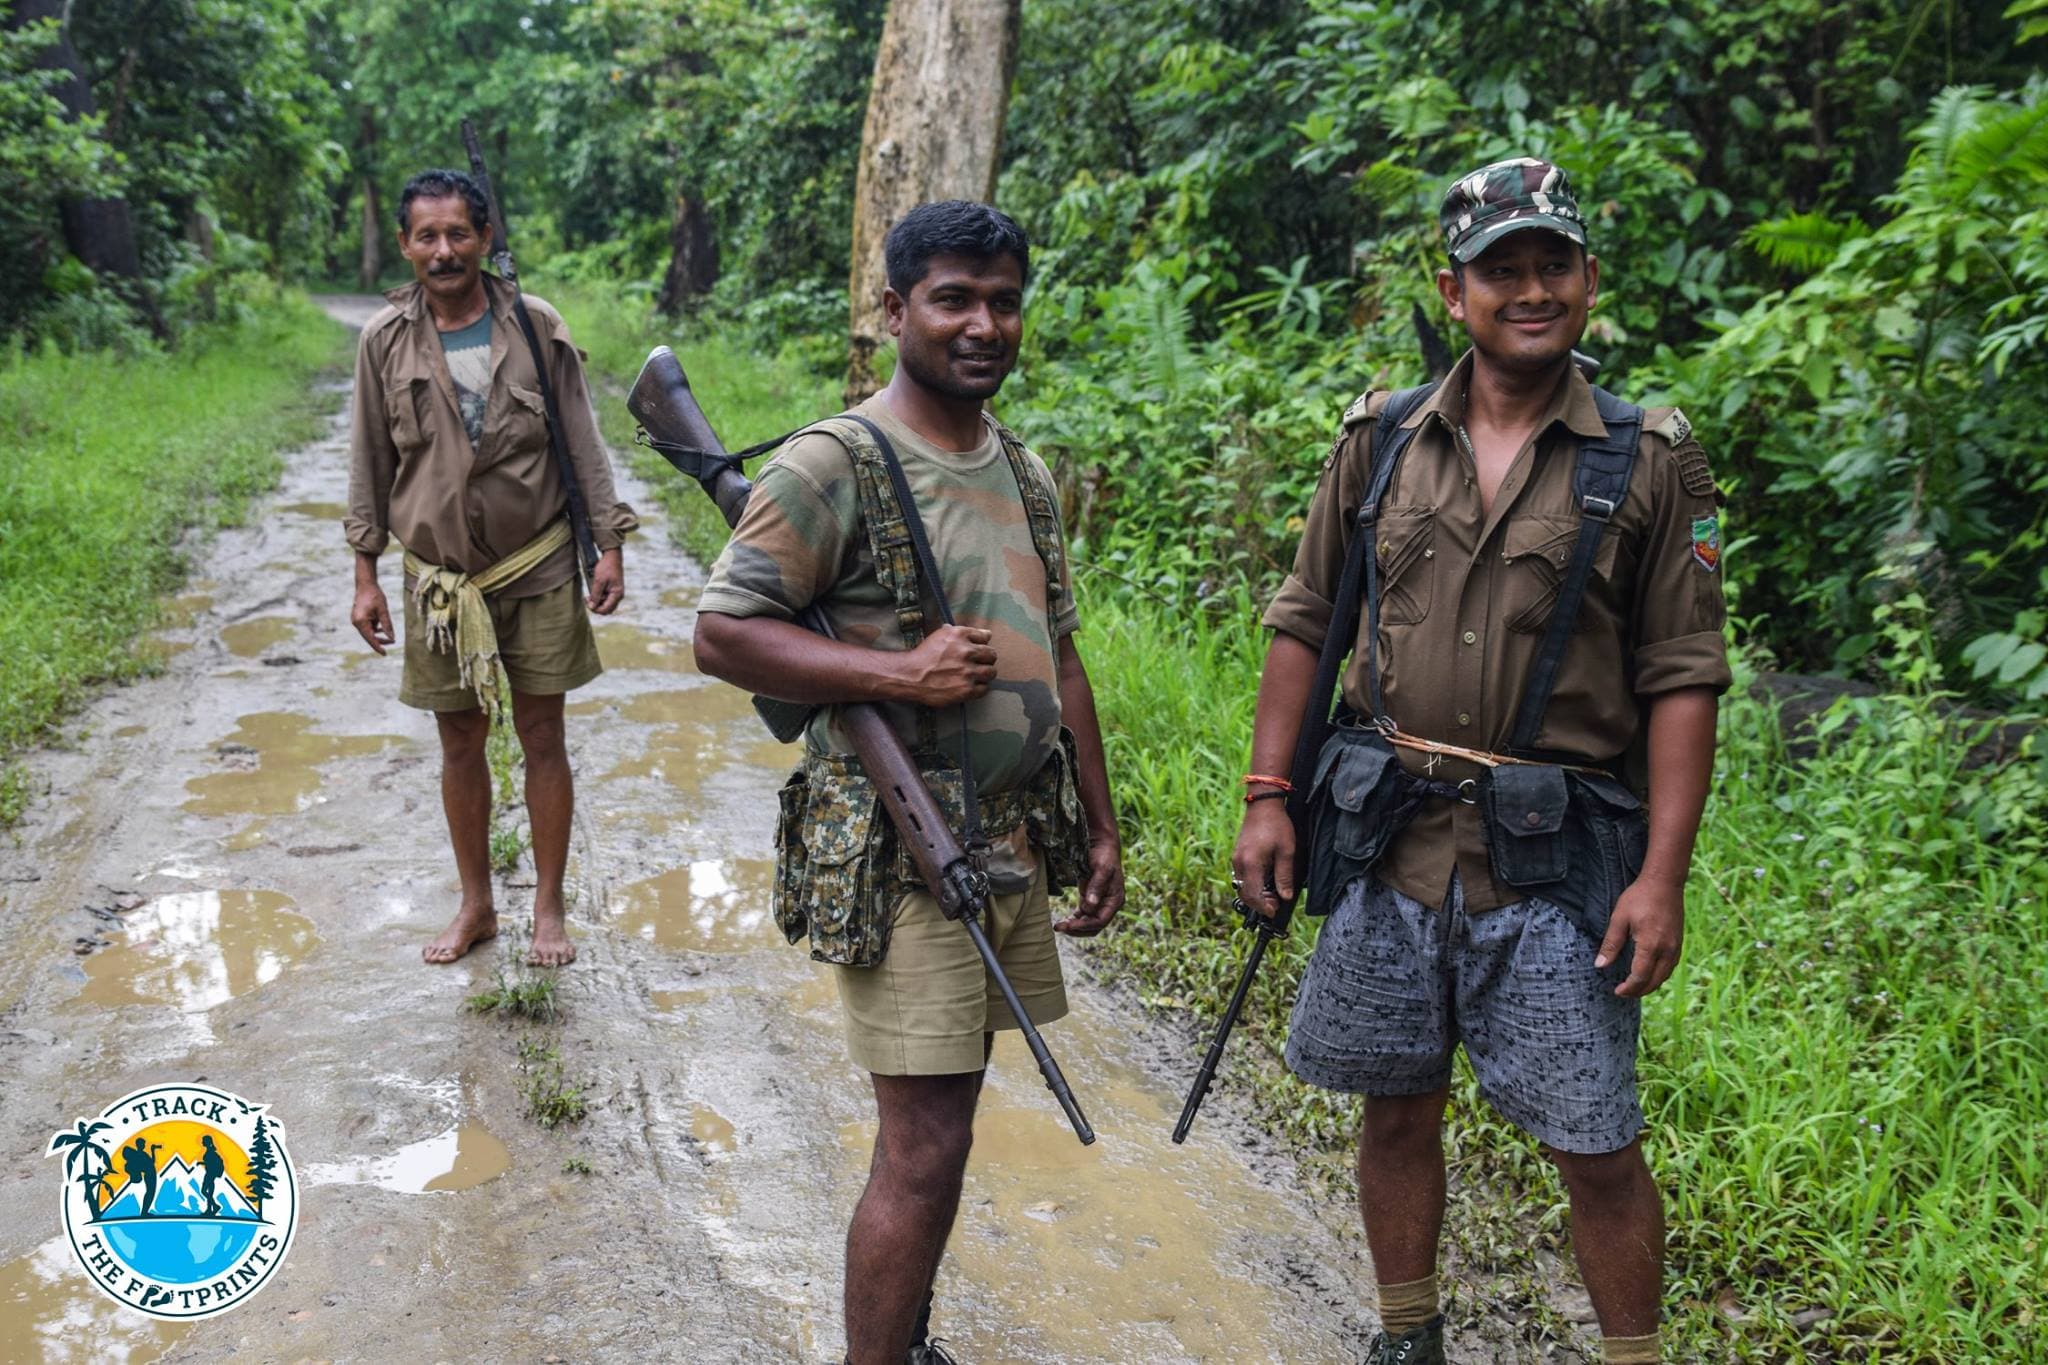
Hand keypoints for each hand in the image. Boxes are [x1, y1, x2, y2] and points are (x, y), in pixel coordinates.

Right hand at [351, 582, 394, 654]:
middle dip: (379, 641)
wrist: (365, 584)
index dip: (378, 647)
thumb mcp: (383, 610)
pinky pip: (367, 627)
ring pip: (368, 632)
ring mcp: (356, 620)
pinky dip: (374, 629)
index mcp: (361, 621)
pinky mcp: (358, 618)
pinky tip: (382, 629)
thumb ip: (387, 625)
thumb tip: (392, 638)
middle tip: (392, 643)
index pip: (370, 638)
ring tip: (389, 638)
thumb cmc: (375, 595)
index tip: (385, 654)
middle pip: (368, 637)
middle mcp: (356, 622)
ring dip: (378, 635)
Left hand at [587, 547, 624, 614]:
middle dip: (596, 607)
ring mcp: (616, 593)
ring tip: (589, 594)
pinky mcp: (613, 590)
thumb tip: (592, 607)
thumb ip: (595, 595)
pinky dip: (599, 597)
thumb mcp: (599, 581)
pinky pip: (606, 598)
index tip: (587, 601)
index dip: (595, 609)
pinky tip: (594, 591)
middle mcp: (618, 596)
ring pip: (606, 605)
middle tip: (587, 599)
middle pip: (607, 609)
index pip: (606, 609)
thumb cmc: (606, 567)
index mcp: (617, 594)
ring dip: (597, 602)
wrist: (612, 557)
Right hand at [895, 624, 995, 707]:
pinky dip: (980, 687)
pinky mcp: (966, 690)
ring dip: (985, 674)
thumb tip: (987, 634)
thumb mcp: (941, 635)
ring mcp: (967, 672)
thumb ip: (963, 633)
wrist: (911, 676)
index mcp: (960, 635)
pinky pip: (984, 689)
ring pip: (991, 672)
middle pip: (992, 655)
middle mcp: (966, 652)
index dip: (982, 644)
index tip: (976, 650)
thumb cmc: (925, 654)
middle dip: (986, 659)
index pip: (986, 637)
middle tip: (978, 664)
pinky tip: (971, 685)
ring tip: (976, 675)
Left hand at [1056, 836, 1123, 935]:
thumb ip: (1096, 887)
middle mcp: (1109, 905)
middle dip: (1077, 929)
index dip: (1084, 925)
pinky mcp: (1090, 898)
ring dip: (1074, 926)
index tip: (1069, 925)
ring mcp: (1099, 903)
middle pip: (1094, 926)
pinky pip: (1082, 915)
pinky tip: (1063, 921)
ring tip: (1058, 926)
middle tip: (1059, 927)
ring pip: (1088, 923)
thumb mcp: (1102, 869)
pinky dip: (1073, 919)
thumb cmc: (1104, 855)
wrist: (1102, 844)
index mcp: (1115, 900)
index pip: (1100, 920)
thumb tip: (1090, 906)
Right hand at [1230, 799, 1295, 918]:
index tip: (1274, 911)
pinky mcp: (1238, 855)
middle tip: (1275, 904)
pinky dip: (1251, 885)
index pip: (1253, 895)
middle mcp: (1239, 863)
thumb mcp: (1286, 851)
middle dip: (1259, 903)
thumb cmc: (1276, 825)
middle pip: (1244, 894)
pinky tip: (1265, 882)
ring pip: (1241, 886)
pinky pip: (1241, 877)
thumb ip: (1284, 876)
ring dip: (1255, 895)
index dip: (1263, 907)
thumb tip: (1286, 896)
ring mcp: (1236, 859)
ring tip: (1272, 894)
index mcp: (1251, 864)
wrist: (1263, 804)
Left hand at [1597, 876, 1684, 996]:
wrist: (1664, 883)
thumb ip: (1611, 944)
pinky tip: (1649, 974)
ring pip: (1664, 976)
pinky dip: (1659, 976)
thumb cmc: (1639, 898)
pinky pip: (1670, 967)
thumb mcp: (1619, 918)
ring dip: (1650, 985)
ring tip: (1634, 987)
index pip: (1640, 977)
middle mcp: (1667, 950)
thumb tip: (1599, 965)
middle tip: (1623, 992)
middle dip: (1638, 991)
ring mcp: (1676, 947)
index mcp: (1650, 945)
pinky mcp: (1679, 943)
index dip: (1629, 988)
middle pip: (1654, 981)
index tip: (1617, 991)